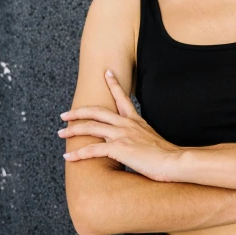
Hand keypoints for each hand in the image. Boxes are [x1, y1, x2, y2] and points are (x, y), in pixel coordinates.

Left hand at [58, 69, 180, 181]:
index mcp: (136, 121)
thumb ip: (142, 140)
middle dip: (78, 112)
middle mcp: (127, 124)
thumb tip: (137, 146)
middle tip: (65, 114)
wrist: (174, 161)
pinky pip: (92, 150)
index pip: (122, 98)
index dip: (113, 84)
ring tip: (61, 133)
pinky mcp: (119, 149)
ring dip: (72, 130)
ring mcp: (122, 135)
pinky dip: (78, 154)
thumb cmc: (167, 156)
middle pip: (97, 111)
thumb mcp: (153, 141)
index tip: (107, 72)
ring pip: (90, 128)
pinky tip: (68, 157)